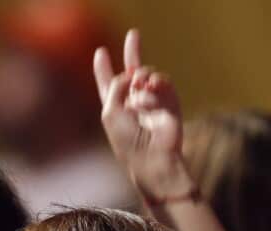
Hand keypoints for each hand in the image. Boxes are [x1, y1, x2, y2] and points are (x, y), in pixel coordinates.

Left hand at [94, 30, 194, 201]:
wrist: (153, 157)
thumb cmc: (126, 140)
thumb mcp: (110, 112)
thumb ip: (115, 86)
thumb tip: (132, 74)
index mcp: (114, 107)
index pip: (107, 84)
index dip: (103, 69)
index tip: (100, 52)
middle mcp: (133, 102)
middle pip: (131, 72)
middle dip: (132, 53)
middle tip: (134, 34)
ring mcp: (152, 101)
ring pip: (146, 74)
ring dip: (141, 76)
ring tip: (141, 86)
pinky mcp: (169, 101)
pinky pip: (161, 81)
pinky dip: (154, 84)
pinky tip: (150, 89)